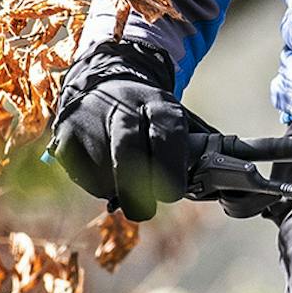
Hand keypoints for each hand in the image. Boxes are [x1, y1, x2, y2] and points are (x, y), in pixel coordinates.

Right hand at [50, 41, 202, 221]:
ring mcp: (91, 118)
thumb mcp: (177, 121)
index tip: (171, 194)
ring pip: (103, 173)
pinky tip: (101, 167)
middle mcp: (123, 107)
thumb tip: (225, 190)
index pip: (167, 139)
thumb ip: (196, 154)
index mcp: (159, 105)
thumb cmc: (150, 118)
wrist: (104, 83)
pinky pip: (81, 174)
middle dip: (139, 192)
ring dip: (116, 189)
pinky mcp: (66, 133)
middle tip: (145, 209)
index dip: (170, 172)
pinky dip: (93, 182)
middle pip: (128, 155)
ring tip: (122, 178)